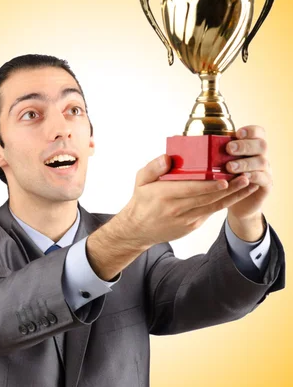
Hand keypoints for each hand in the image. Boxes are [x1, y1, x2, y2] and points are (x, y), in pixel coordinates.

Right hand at [122, 153, 258, 246]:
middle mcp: (176, 208)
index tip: (225, 179)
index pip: (191, 189)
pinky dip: (224, 203)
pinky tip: (236, 194)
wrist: (138, 230)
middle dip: (229, 188)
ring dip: (233, 196)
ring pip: (213, 206)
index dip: (210, 185)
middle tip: (245, 176)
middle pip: (207, 198)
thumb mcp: (141, 180)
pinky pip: (211, 212)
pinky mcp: (192, 226)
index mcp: (164, 194)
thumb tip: (168, 157)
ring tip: (248, 185)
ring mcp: (186, 219)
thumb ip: (153, 167)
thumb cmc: (142, 201)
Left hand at [225, 125, 272, 222]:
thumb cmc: (228, 178)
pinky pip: (264, 178)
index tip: (237, 133)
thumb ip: (216, 153)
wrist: (241, 203)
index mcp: (252, 146)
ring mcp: (265, 170)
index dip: (250, 131)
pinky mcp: (266, 185)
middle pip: (261, 145)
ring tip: (230, 167)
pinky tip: (243, 178)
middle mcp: (261, 156)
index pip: (258, 132)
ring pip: (262, 162)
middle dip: (245, 145)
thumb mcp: (222, 163)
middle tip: (229, 148)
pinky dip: (253, 177)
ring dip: (245, 163)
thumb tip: (193, 143)